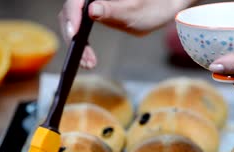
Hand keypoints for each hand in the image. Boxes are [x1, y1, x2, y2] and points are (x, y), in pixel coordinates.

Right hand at [58, 0, 196, 68]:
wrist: (163, 8)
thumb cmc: (154, 6)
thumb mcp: (135, 11)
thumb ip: (113, 10)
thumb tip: (92, 10)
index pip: (76, 1)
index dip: (72, 16)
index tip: (75, 34)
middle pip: (70, 11)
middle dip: (74, 36)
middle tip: (85, 59)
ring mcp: (92, 2)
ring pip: (73, 20)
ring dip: (77, 44)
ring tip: (89, 63)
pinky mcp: (94, 12)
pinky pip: (80, 26)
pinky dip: (82, 44)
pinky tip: (89, 59)